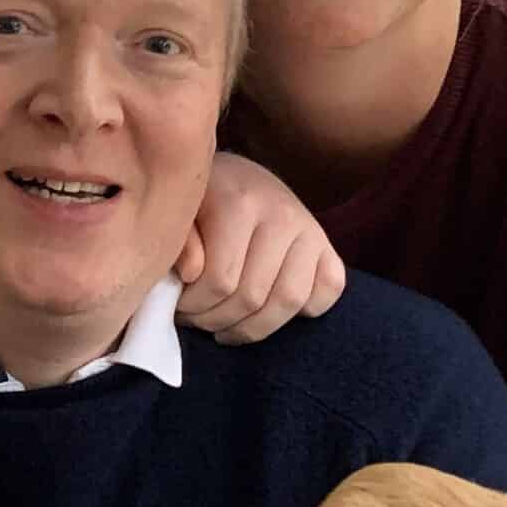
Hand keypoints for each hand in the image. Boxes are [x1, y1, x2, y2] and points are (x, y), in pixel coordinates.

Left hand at [176, 152, 345, 342]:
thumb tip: (191, 272)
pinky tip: (269, 308)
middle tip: (197, 319)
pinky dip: (305, 310)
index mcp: (239, 202)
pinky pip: (329, 290)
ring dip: (253, 327)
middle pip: (252, 297)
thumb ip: (178, 243)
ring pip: (289, 301)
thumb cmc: (199, 205)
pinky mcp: (329, 246)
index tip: (178, 306)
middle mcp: (282, 213)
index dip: (194, 307)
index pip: (220, 282)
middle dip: (216, 320)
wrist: (235, 179)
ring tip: (225, 326)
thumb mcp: (177, 215)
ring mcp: (311, 230)